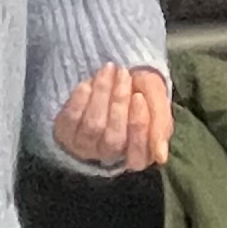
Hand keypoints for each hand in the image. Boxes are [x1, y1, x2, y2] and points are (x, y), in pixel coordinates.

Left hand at [54, 64, 171, 171]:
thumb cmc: (139, 91)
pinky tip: (89, 82)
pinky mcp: (65, 134)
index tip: (138, 97)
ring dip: (101, 95)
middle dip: (119, 103)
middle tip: (124, 75)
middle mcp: (109, 156)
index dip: (138, 128)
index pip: (137, 157)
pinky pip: (71, 119)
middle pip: (113, 140)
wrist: (114, 78)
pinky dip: (81, 97)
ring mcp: (85, 147)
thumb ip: (161, 124)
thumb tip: (161, 157)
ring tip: (109, 70)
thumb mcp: (157, 100)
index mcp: (137, 154)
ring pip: (93, 127)